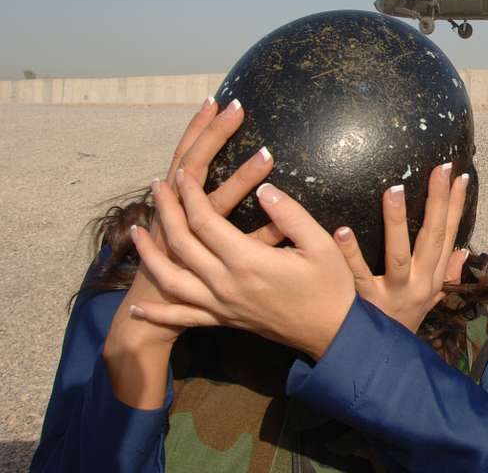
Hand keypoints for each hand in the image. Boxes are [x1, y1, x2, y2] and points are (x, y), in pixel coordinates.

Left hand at [133, 169, 355, 360]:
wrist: (332, 332)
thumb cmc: (330, 286)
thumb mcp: (320, 244)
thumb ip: (290, 214)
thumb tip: (263, 188)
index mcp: (247, 261)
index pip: (205, 221)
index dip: (189, 195)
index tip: (181, 174)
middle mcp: (225, 284)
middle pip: (182, 243)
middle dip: (166, 211)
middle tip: (156, 186)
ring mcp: (220, 305)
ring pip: (171, 279)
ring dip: (150, 254)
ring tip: (137, 231)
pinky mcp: (223, 320)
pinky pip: (182, 317)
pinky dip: (157, 312)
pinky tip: (137, 305)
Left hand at [338, 165, 469, 332]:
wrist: (384, 366)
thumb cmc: (403, 323)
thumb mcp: (431, 300)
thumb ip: (447, 274)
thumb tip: (464, 250)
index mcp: (433, 277)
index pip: (449, 234)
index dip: (456, 205)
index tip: (460, 175)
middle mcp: (419, 284)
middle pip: (432, 237)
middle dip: (438, 201)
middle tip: (439, 170)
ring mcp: (393, 293)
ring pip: (399, 254)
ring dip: (396, 221)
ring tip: (394, 189)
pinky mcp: (365, 303)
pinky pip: (357, 274)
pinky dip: (351, 253)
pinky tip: (342, 230)